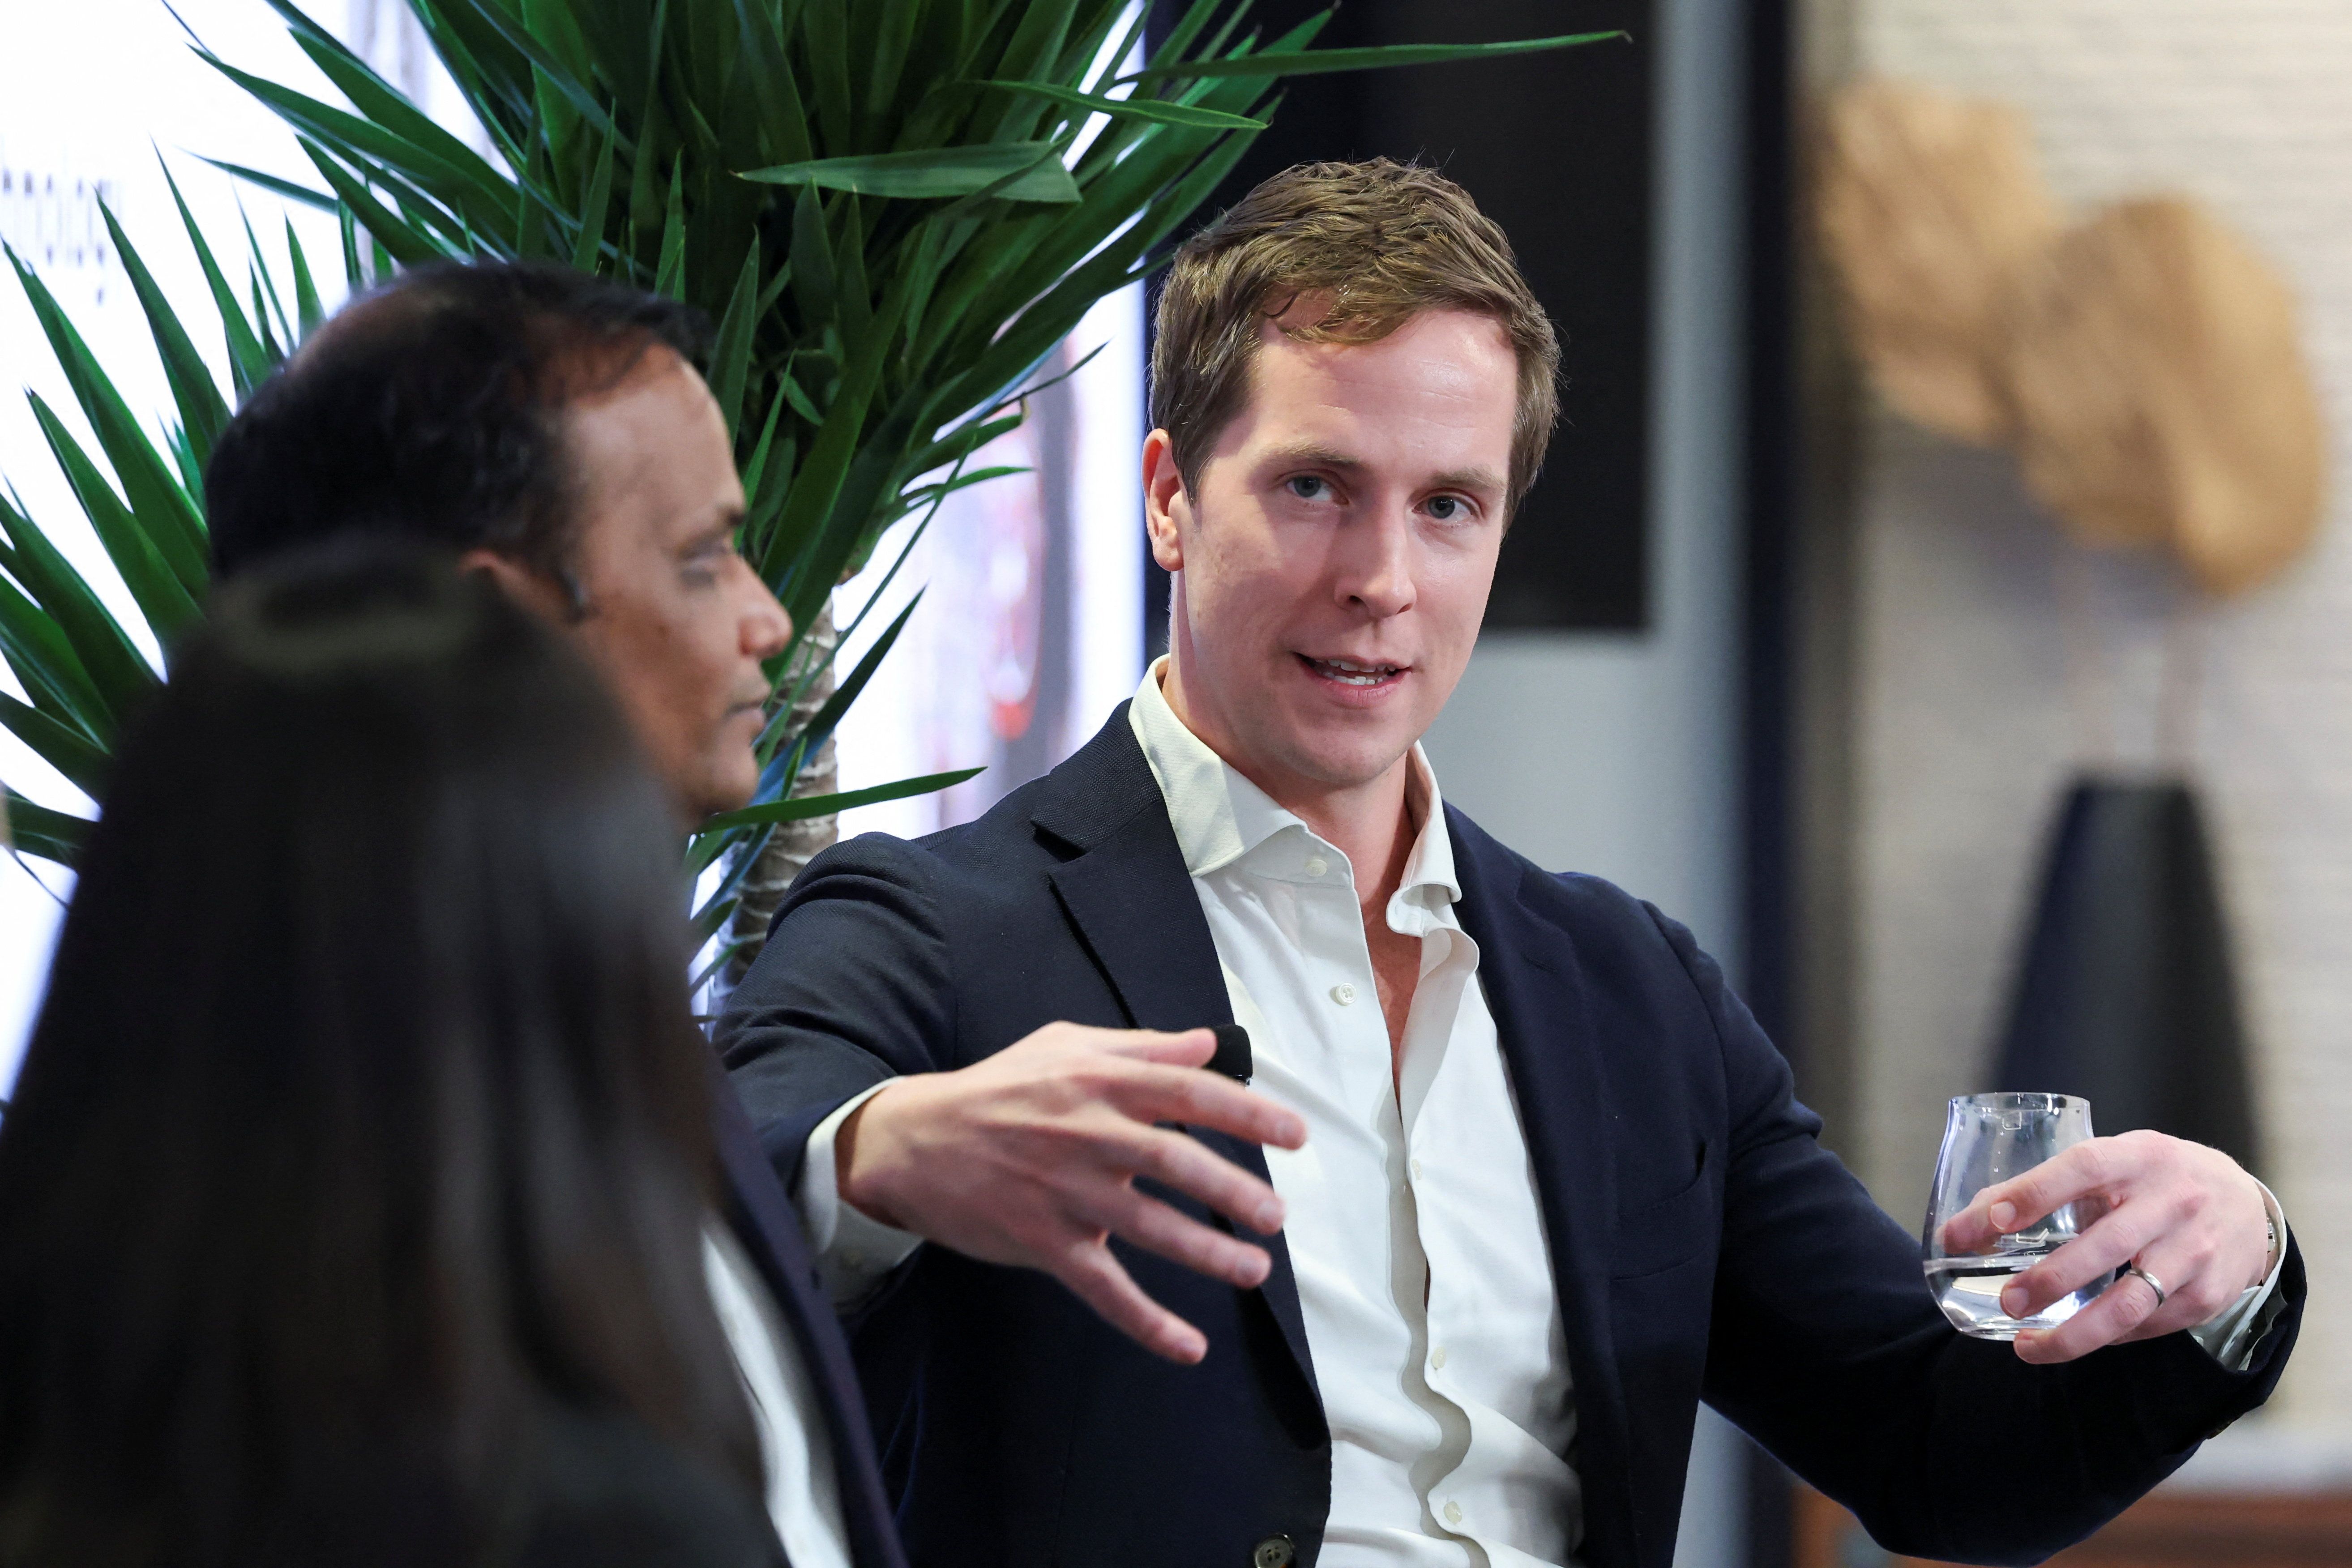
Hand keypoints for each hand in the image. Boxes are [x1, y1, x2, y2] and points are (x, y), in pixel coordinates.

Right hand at [834, 1022, 1307, 1364]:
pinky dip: (1147, 1322)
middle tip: (1276, 1217)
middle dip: (1233, 1191)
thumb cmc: (997, 1089)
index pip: (1189, 1092)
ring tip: (1254, 1270)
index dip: (1248, 1112)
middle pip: (1176, 1161)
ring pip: (1149, 1227)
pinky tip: (1188, 1347)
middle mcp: (1087, 1133)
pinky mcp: (1043, 1241)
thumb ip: (1141, 1047)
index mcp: (1099, 1081)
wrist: (913, 1142)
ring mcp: (1065, 1191)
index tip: (1295, 1135)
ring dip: (1207, 1252)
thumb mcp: (1064, 1046)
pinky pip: (1103, 1288)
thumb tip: (1208, 1044)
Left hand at [1939, 1129, 2272, 1363]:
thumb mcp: (2114, 1162)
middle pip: (2106, 1246)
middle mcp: (2173, 1202)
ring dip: (2074, 1332)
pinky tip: (2076, 1336)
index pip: (2083, 1168)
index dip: (2033, 1193)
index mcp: (2140, 1157)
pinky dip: (2107, 1337)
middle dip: (2049, 1279)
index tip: (1988, 1221)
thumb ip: (2049, 1185)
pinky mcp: (2208, 1294)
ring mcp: (2196, 1251)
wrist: (2246, 1205)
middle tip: (2007, 1301)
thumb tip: (1971, 1222)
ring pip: (2130, 1303)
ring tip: (2027, 1345)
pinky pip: (2149, 1325)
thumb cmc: (2155, 1180)